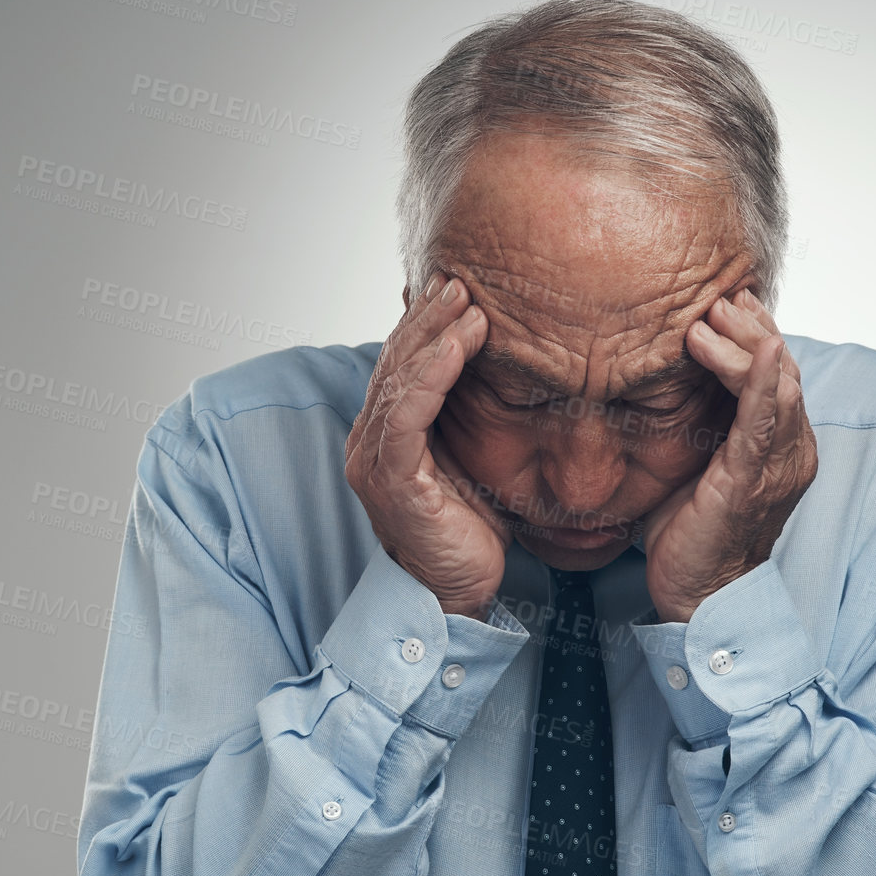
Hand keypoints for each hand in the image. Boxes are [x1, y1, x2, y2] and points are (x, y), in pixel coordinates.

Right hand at [344, 273, 511, 619]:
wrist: (457, 596)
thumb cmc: (470, 533)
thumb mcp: (474, 463)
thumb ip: (472, 419)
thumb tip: (506, 373)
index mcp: (386, 435)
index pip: (402, 366)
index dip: (426, 326)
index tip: (459, 290)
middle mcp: (369, 441)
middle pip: (396, 362)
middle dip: (429, 318)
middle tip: (463, 279)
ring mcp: (374, 459)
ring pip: (399, 379)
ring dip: (433, 335)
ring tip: (465, 300)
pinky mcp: (391, 478)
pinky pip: (406, 414)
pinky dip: (431, 374)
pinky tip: (457, 345)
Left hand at [643, 287, 817, 622]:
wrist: (700, 598)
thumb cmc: (692, 535)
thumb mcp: (692, 465)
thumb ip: (693, 423)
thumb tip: (657, 380)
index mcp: (779, 445)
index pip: (775, 374)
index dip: (754, 333)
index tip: (725, 300)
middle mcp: (791, 449)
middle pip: (784, 369)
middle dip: (752, 327)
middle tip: (718, 295)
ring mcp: (778, 465)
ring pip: (779, 386)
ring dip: (748, 343)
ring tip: (714, 314)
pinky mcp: (754, 480)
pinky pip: (765, 422)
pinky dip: (763, 382)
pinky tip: (761, 349)